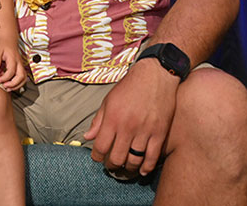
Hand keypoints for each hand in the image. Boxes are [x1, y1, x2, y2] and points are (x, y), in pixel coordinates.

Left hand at [0, 40, 26, 91]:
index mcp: (13, 59)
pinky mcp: (21, 68)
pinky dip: (19, 84)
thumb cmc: (2, 45)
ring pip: (24, 78)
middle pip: (21, 76)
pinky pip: (23, 78)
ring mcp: (21, 65)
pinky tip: (11, 86)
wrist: (9, 40)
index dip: (5, 78)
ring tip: (8, 89)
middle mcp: (19, 63)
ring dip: (17, 85)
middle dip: (13, 84)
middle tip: (5, 86)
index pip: (11, 71)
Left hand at [84, 59, 178, 176]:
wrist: (155, 76)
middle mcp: (127, 126)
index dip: (97, 156)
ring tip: (124, 169)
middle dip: (111, 165)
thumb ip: (98, 121)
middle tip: (110, 166)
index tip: (97, 158)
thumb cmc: (129, 87)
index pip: (100, 146)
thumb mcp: (108, 101)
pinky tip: (142, 171)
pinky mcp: (160, 133)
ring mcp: (145, 131)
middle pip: (116, 157)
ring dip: (128, 169)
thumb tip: (87, 137)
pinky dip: (146, 167)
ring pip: (134, 160)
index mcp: (112, 118)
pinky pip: (152, 157)